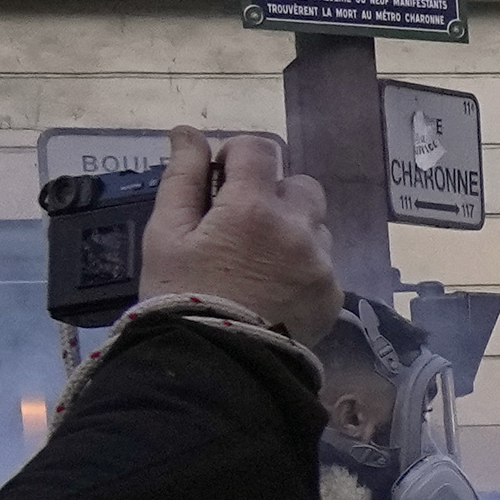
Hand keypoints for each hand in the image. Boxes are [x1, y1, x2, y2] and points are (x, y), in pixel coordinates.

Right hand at [141, 125, 340, 351]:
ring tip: (255, 260)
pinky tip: (272, 287)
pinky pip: (324, 262)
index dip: (236, 156)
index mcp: (254, 207)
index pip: (259, 149)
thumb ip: (182, 178)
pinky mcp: (334, 294)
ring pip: (315, 224)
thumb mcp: (166, 234)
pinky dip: (302, 264)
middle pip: (298, 185)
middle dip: (270, 193)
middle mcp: (299, 229)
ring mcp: (322, 263)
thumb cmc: (180, 295)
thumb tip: (188, 133)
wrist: (216, 365)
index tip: (219, 181)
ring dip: (290, 229)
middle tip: (238, 224)